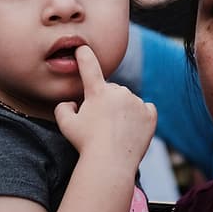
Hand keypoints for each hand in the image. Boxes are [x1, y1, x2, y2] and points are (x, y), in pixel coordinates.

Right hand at [55, 45, 155, 169]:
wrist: (111, 163)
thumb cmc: (85, 144)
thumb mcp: (65, 125)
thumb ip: (62, 108)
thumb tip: (71, 102)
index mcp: (97, 91)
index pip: (89, 66)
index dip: (84, 55)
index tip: (82, 48)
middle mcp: (118, 92)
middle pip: (110, 90)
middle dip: (105, 101)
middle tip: (100, 124)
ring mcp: (136, 102)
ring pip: (127, 100)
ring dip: (122, 109)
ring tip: (115, 131)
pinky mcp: (149, 115)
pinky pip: (145, 109)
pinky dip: (140, 116)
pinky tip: (132, 129)